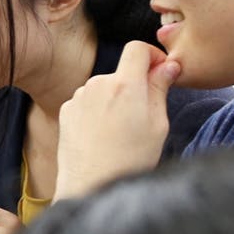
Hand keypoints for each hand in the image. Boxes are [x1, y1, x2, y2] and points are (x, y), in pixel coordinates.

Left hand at [56, 41, 178, 199]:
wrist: (90, 185)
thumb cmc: (130, 160)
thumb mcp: (158, 125)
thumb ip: (160, 89)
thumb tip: (168, 65)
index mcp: (125, 85)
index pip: (137, 48)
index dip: (151, 55)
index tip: (159, 72)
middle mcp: (97, 84)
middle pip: (121, 71)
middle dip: (134, 84)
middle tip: (144, 114)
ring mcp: (78, 97)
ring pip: (104, 87)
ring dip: (115, 99)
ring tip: (121, 131)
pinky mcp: (65, 110)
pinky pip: (88, 101)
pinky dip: (97, 110)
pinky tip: (102, 135)